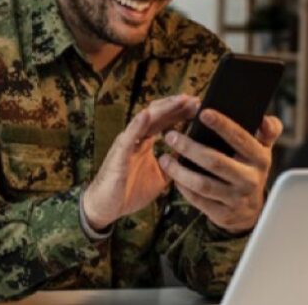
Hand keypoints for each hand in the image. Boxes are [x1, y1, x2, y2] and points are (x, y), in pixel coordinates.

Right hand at [82, 95, 199, 230]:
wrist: (107, 208)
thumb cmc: (130, 191)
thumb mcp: (160, 176)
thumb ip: (173, 163)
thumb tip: (192, 155)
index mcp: (145, 142)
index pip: (165, 121)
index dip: (181, 112)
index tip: (200, 105)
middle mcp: (136, 137)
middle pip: (158, 115)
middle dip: (177, 106)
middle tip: (197, 99)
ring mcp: (127, 143)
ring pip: (146, 119)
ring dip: (164, 109)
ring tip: (181, 100)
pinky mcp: (119, 154)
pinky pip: (129, 136)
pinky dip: (137, 124)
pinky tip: (147, 114)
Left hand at [159, 110, 283, 232]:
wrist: (251, 210)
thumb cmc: (250, 169)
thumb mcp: (262, 150)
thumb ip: (267, 131)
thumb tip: (265, 119)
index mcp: (259, 159)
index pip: (240, 139)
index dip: (222, 125)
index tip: (203, 112)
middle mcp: (250, 180)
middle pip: (215, 162)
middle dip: (190, 148)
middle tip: (170, 136)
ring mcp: (236, 199)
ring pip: (202, 184)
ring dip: (179, 170)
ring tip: (164, 158)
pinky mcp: (223, 214)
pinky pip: (197, 200)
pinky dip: (182, 187)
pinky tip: (172, 175)